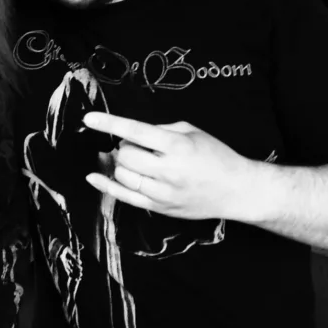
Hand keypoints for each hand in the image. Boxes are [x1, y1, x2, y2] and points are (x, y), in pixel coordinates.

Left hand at [82, 112, 260, 221]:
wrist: (238, 190)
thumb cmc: (216, 156)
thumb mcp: (192, 132)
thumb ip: (160, 130)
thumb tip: (130, 133)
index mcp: (178, 147)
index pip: (135, 131)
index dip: (109, 123)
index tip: (89, 118)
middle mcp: (169, 171)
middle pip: (125, 155)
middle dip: (124, 146)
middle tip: (138, 145)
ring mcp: (163, 193)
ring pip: (123, 175)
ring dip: (122, 164)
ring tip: (137, 160)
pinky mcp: (160, 208)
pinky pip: (125, 198)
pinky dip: (106, 186)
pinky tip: (94, 177)